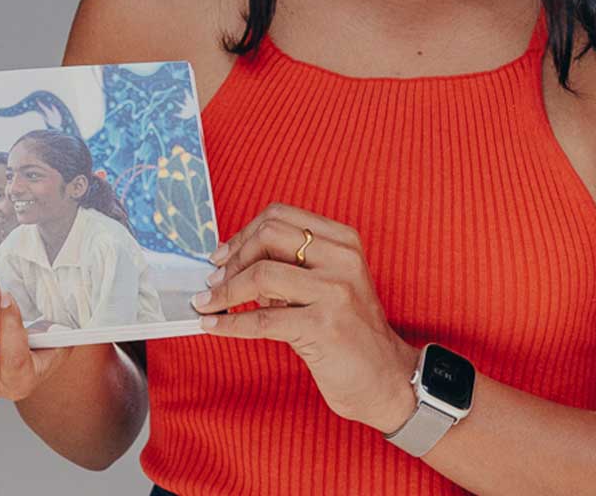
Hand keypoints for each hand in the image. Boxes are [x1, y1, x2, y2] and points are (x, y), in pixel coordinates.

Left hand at [192, 203, 419, 432]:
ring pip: (261, 275)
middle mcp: (341, 260)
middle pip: (269, 236)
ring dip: (225, 290)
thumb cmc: (350, 332)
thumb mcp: (327, 286)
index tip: (223, 255)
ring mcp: (334, 292)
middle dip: (233, 257)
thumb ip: (289, 267)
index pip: (281, 216)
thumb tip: (232, 262)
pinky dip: (229, 322)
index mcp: (343, 241)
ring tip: (208, 303)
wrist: (386, 378)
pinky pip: (261, 320)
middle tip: (215, 280)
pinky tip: (212, 325)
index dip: (244, 233)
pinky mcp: (323, 327)